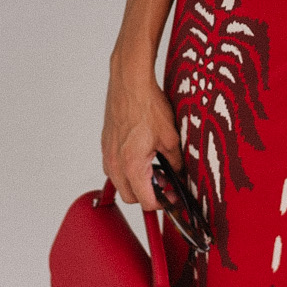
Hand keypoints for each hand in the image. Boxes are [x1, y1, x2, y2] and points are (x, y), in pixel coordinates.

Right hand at [101, 49, 184, 213]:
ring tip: (155, 167)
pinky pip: (115, 167)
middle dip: (150, 194)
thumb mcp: (171, 138)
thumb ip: (176, 163)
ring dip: (137, 182)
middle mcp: (115, 163)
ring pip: (120, 182)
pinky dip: (128, 168)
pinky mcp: (106, 144)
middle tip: (166, 183)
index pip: (146, 202)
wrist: (130, 82)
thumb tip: (180, 174)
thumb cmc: (146, 105)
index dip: (164, 203)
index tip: (173, 197)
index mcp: (132, 166)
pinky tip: (143, 154)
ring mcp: (108, 154)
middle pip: (131, 197)